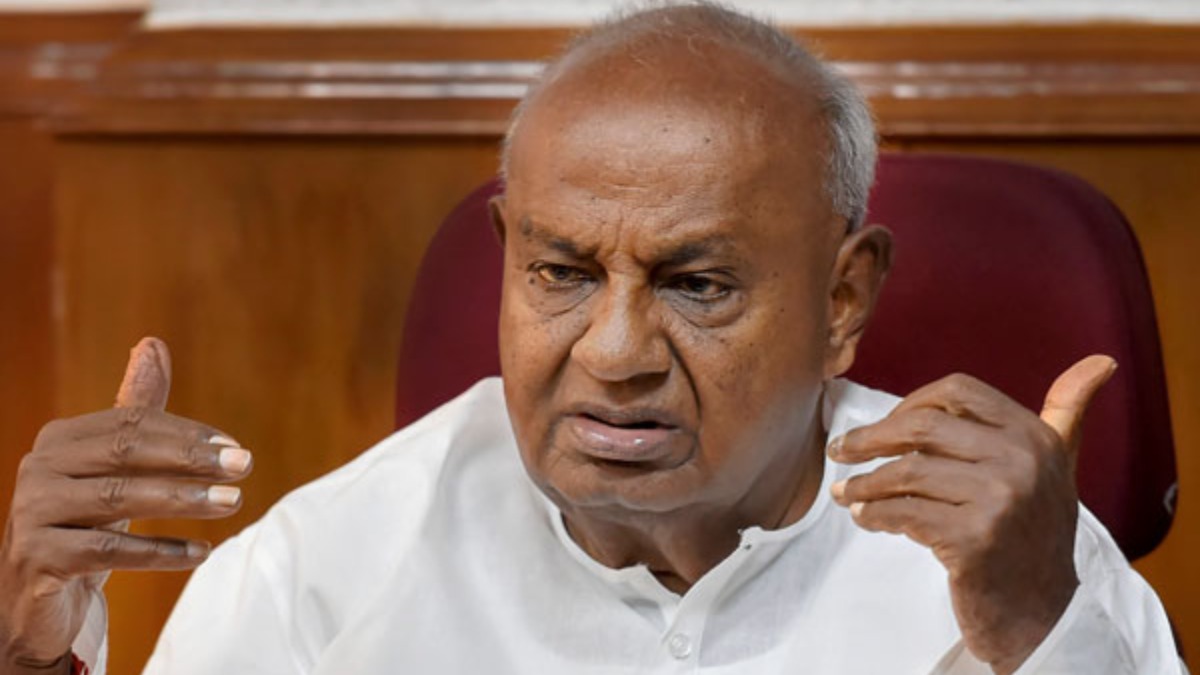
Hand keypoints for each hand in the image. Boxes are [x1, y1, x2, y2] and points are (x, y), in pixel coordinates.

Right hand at [0, 338, 251, 671]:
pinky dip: (160, 551)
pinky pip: (108, 550)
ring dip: (183, 500)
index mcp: (60, 439)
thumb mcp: (114, 469)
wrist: (37, 600)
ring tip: (233, 503)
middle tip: (245, 466)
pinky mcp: (38, 558)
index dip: (187, 435)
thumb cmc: (86, 523)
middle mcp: (38, 468)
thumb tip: (153, 344)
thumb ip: (135, 411)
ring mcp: (32, 513)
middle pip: (125, 454)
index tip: (235, 448)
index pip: (132, 425)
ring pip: (118, 499)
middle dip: (191, 459)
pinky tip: (200, 552)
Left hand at [828, 355, 1115, 673]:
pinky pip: (903, 513)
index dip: (911, 402)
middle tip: (841, 450)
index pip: (957, 390)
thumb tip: (1100, 360)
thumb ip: (1066, 411)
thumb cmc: (1034, 532)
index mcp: (1035, 435)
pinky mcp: (973, 540)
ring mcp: (999, 501)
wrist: (1040, 611)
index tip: (884, 425)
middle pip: (923, 426)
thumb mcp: (1057, 466)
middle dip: (871, 437)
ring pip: (906, 472)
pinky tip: (863, 516)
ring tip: (846, 492)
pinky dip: (873, 513)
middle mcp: (1022, 461)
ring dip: (864, 482)